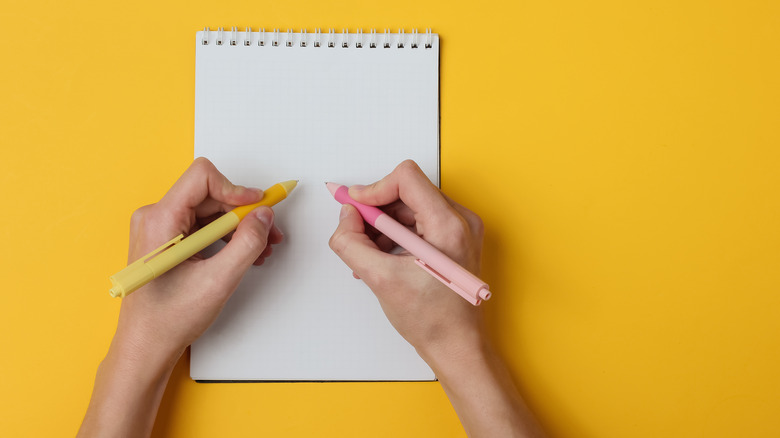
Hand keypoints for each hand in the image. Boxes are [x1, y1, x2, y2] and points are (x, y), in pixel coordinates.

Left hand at [118, 157, 282, 356]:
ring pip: (209, 211)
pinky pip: (202, 225)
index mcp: (160, 220)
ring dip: (237, 226)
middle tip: (269, 232)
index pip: (202, 178)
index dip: (236, 189)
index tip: (258, 207)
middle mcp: (155, 217)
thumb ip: (246, 244)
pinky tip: (242, 254)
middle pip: (210, 195)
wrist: (145, 346)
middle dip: (243, 212)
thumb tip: (264, 216)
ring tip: (260, 249)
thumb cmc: (168, 319)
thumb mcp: (218, 281)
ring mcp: (159, 229)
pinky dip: (225, 237)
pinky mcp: (166, 240)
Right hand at [328, 159, 485, 359]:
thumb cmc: (433, 320)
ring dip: (382, 225)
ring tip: (367, 253)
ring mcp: (459, 231)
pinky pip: (418, 223)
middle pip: (406, 192)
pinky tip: (380, 258)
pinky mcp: (453, 242)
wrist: (457, 347)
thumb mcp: (380, 279)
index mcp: (448, 225)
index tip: (355, 208)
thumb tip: (346, 216)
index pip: (406, 178)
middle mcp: (460, 221)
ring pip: (410, 207)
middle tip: (355, 232)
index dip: (374, 189)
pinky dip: (395, 235)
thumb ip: (352, 242)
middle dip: (375, 211)